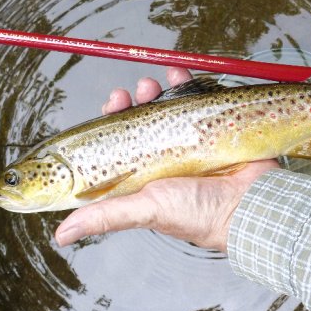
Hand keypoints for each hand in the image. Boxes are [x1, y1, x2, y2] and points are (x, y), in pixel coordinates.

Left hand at [55, 68, 278, 251]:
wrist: (250, 204)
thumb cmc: (197, 213)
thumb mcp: (145, 210)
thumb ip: (105, 217)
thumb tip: (61, 235)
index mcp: (142, 175)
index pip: (116, 145)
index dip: (108, 125)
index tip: (107, 109)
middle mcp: (162, 157)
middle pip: (138, 122)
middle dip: (128, 103)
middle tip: (125, 96)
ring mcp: (187, 141)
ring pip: (163, 107)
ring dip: (153, 91)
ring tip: (152, 85)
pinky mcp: (210, 128)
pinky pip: (195, 98)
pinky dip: (185, 82)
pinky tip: (178, 75)